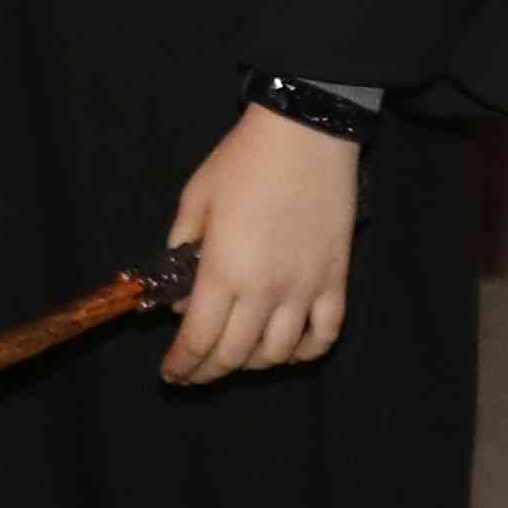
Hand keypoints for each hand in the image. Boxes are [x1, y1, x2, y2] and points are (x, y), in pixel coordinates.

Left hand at [156, 104, 364, 385]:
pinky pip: (324, 335)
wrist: (306, 133)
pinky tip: (287, 348)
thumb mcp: (195, 200)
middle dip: (207, 372)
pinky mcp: (336, 280)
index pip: (198, 339)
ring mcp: (305, 289)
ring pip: (278, 354)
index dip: (182, 364)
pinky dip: (304, 352)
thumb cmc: (243, 161)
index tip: (170, 374)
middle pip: (235, 355)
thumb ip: (180, 253)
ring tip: (236, 356)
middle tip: (193, 373)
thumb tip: (178, 300)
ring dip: (252, 363)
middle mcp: (266, 290)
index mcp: (224, 271)